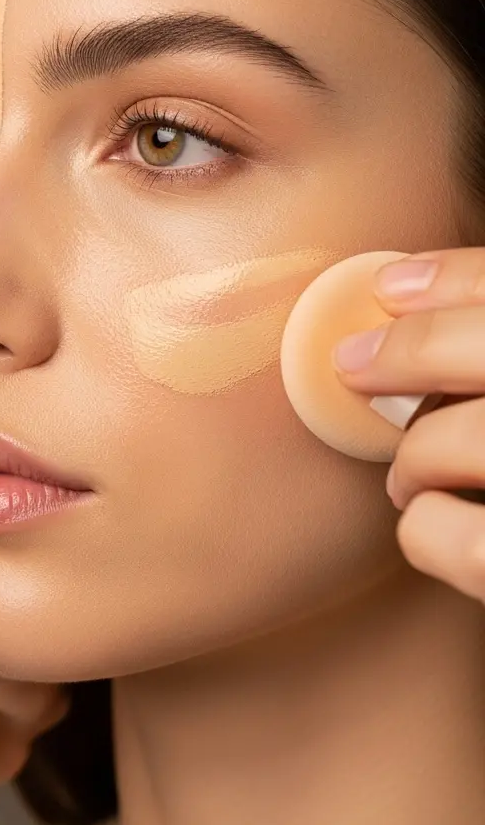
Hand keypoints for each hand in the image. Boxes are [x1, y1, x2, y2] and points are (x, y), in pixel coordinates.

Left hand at [334, 248, 484, 600]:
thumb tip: (405, 290)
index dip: (458, 279)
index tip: (390, 287)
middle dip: (414, 350)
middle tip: (356, 365)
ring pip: (466, 441)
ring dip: (417, 454)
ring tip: (409, 476)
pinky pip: (467, 545)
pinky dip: (426, 529)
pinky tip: (429, 520)